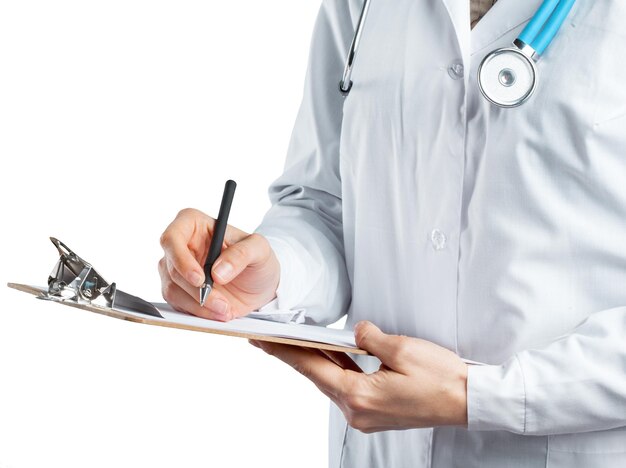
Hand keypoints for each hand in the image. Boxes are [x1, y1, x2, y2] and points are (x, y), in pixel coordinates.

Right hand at [158, 208, 279, 320]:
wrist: (260, 284)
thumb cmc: (257, 258)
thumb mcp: (259, 249)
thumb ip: (241, 254)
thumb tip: (217, 272)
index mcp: (193, 224)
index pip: (172, 237)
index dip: (181, 259)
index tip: (200, 279)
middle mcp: (180, 245)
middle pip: (171, 268)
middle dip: (196, 290)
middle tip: (221, 302)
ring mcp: (176, 269)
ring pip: (172, 290)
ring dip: (199, 305)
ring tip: (225, 309)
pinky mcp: (179, 291)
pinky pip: (179, 305)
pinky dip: (199, 312)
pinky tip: (219, 312)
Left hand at [249, 321, 467, 432]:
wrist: (468, 400)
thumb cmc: (441, 379)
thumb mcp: (403, 349)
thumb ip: (370, 338)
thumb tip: (356, 331)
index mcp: (360, 395)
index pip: (311, 367)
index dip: (284, 352)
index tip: (263, 341)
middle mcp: (357, 410)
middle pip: (317, 375)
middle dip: (294, 355)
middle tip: (269, 339)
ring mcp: (366, 414)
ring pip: (332, 381)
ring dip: (316, 361)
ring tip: (296, 342)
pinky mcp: (375, 411)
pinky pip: (348, 386)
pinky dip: (337, 369)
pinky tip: (332, 355)